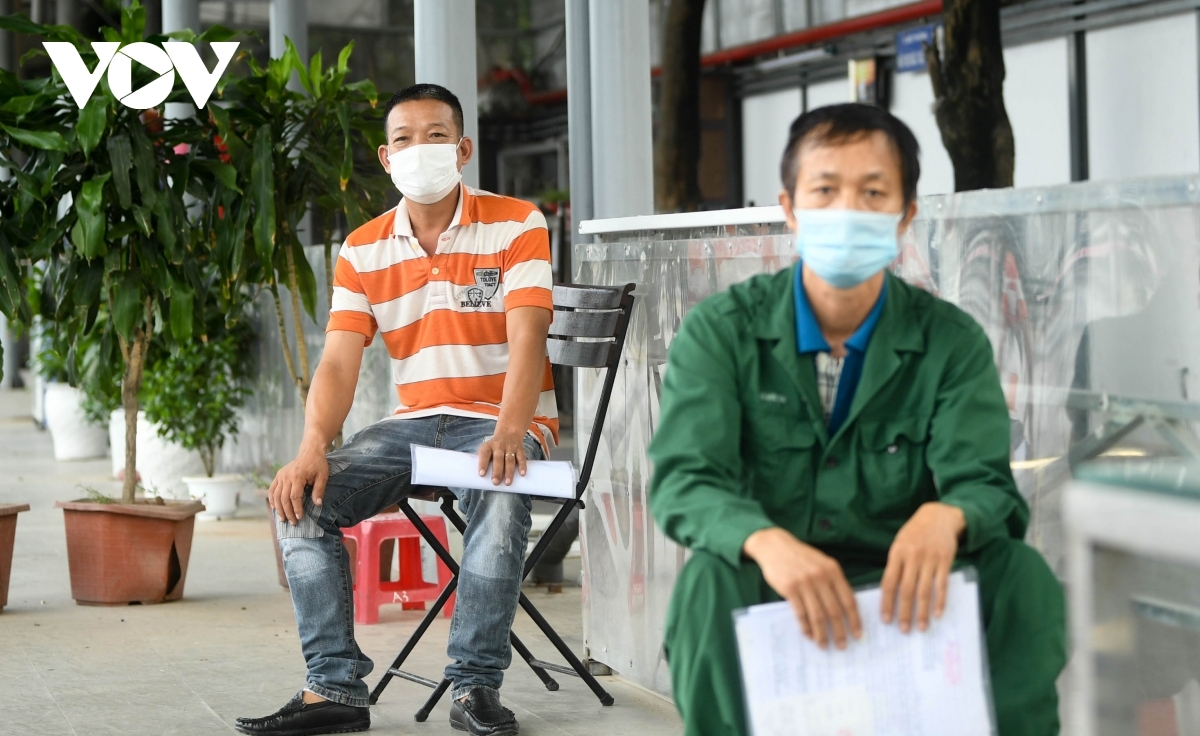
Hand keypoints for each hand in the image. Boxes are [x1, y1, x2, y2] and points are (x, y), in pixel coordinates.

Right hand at [268, 443, 328, 524]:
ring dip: (278, 509)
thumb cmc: (318, 464)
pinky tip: (274, 508)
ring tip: (282, 519)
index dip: (296, 508)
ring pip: (276, 495)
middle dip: (288, 512)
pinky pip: (272, 489)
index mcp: (298, 476)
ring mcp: (281, 475)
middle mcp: (287, 476)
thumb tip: (317, 504)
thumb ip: (319, 490)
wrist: (310, 451)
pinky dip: (272, 499)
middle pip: (284, 498)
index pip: (294, 496)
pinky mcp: (279, 475)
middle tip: (292, 523)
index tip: (300, 517)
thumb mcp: (323, 476)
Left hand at [477, 430, 527, 486]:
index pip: (484, 454)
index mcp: (488, 446)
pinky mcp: (519, 449)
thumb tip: (483, 478)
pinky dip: (522, 466)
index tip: (482, 474)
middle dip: (497, 471)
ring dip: (509, 472)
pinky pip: (521, 458)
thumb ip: (484, 461)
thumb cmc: (494, 448)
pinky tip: (522, 474)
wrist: (508, 433)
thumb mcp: (487, 449)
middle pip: (498, 459)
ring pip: (510, 460)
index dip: (482, 464)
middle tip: (495, 482)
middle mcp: (499, 446)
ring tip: (507, 482)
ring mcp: (510, 447)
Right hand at [743, 528, 861, 648]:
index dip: (855, 620)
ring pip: (818, 615)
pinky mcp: (790, 588)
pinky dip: (805, 627)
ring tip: (824, 645)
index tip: (858, 635)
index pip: (848, 600)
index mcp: (833, 570)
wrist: (774, 545)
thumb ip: (833, 582)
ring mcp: (805, 582)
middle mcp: (821, 576)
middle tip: (842, 646)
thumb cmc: (800, 556)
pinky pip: (800, 613)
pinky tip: (808, 634)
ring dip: (822, 634)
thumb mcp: (821, 563)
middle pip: (834, 611)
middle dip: (840, 632)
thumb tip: (844, 609)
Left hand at [880, 502, 965, 632]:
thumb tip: (888, 592)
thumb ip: (895, 565)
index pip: (889, 582)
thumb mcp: (900, 543)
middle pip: (906, 590)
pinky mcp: (945, 561)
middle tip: (903, 630)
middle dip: (904, 612)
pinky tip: (938, 614)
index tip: (885, 619)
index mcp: (897, 553)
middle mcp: (913, 557)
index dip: (887, 602)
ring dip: (922, 611)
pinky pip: (942, 585)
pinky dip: (940, 601)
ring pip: (924, 591)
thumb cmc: (915, 532)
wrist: (939, 516)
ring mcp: (930, 559)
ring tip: (920, 627)